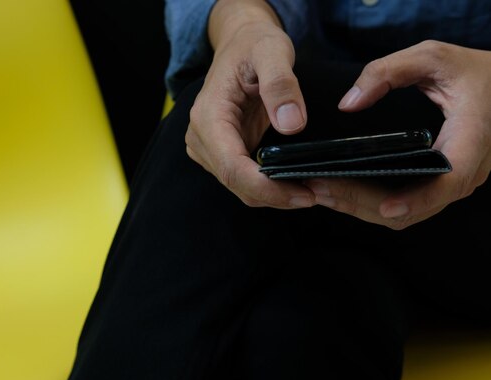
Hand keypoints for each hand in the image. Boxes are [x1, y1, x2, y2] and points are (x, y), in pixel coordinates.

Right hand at [184, 0, 314, 208]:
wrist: (240, 44)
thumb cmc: (253, 45)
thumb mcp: (272, 51)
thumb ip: (280, 85)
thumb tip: (291, 124)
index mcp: (208, 117)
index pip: (232, 167)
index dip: (266, 188)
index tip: (303, 194)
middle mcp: (201, 138)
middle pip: (236, 184)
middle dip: (275, 196)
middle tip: (317, 194)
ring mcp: (208, 148)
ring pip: (240, 188)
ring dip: (273, 195)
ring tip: (310, 189)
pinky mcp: (221, 153)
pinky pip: (244, 181)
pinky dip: (269, 187)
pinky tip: (294, 182)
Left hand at [305, 40, 490, 228]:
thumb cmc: (470, 71)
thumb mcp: (432, 57)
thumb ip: (387, 72)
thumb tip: (348, 103)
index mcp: (472, 136)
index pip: (450, 179)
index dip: (419, 198)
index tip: (388, 208)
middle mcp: (469, 168)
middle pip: (418, 205)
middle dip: (366, 204)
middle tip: (321, 190)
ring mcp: (457, 181)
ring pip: (411, 213)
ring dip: (363, 208)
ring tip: (322, 193)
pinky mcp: (443, 185)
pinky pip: (410, 206)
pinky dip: (374, 205)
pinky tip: (343, 194)